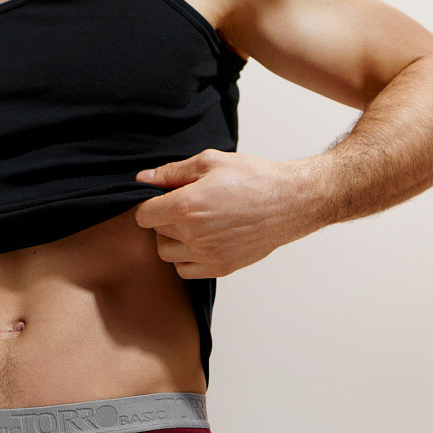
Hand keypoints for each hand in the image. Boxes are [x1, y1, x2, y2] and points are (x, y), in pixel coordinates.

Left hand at [134, 149, 320, 278]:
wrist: (289, 202)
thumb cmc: (254, 178)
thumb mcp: (211, 162)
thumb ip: (172, 172)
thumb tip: (143, 178)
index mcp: (186, 206)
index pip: (143, 216)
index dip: (150, 204)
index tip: (163, 199)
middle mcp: (192, 234)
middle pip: (156, 233)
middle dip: (164, 218)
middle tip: (185, 206)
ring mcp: (206, 255)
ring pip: (167, 254)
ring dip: (172, 240)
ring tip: (192, 224)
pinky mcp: (219, 268)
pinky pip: (184, 270)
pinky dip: (185, 258)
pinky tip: (200, 241)